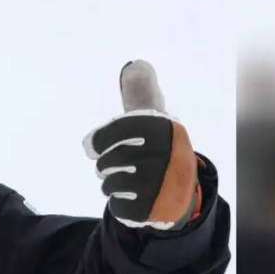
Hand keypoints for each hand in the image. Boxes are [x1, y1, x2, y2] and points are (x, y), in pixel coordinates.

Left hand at [83, 60, 200, 229]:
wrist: (181, 190)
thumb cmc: (157, 149)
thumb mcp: (153, 118)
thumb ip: (141, 93)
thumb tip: (136, 65)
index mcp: (164, 128)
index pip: (112, 134)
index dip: (98, 141)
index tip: (94, 147)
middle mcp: (166, 154)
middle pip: (108, 161)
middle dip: (106, 165)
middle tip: (115, 165)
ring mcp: (161, 184)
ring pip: (110, 184)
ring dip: (111, 184)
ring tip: (126, 181)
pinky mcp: (154, 208)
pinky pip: (118, 207)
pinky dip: (119, 204)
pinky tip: (132, 198)